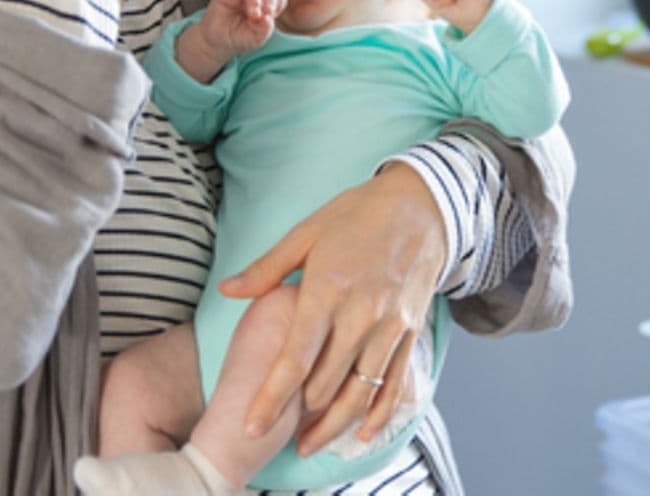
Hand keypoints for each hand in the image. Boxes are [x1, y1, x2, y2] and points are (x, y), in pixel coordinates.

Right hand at [176, 0, 285, 81]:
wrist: (217, 42)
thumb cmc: (239, 38)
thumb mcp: (255, 39)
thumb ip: (264, 30)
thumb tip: (268, 18)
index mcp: (266, 6)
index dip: (277, 4)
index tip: (269, 16)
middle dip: (268, 2)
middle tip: (259, 16)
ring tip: (253, 14)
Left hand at [220, 165, 446, 453]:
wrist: (422, 205)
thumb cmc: (357, 214)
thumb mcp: (307, 232)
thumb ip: (266, 268)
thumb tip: (227, 290)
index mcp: (327, 290)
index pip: (295, 359)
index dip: (271, 398)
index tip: (250, 426)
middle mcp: (360, 315)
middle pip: (324, 384)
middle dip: (296, 416)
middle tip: (273, 435)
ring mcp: (389, 327)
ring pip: (359, 393)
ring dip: (332, 426)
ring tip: (308, 445)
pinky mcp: (410, 332)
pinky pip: (394, 384)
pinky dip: (378, 415)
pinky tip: (361, 434)